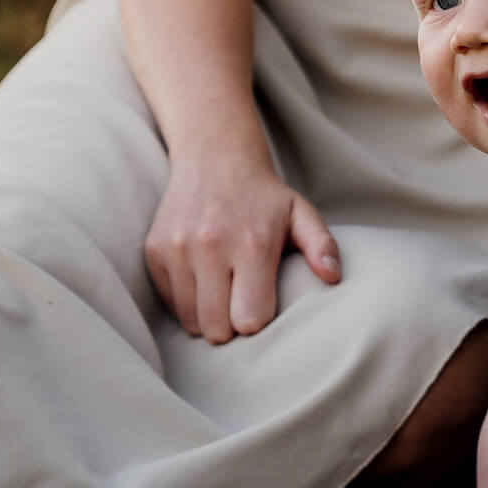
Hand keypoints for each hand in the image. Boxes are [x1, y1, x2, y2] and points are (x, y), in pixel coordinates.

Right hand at [143, 158, 339, 343]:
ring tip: (222, 296)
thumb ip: (322, 246)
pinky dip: (185, 301)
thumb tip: (332, 277)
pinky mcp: (155, 252)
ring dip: (207, 318)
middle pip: (216, 330)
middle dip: (231, 329)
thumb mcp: (301, 213)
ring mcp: (177, 249)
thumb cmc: (263, 196)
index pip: (250, 320)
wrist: (214, 157)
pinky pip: (169, 303)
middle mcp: (210, 247)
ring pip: (190, 321)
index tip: (263, 307)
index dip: (258, 321)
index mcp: (252, 244)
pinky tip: (201, 281)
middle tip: (241, 307)